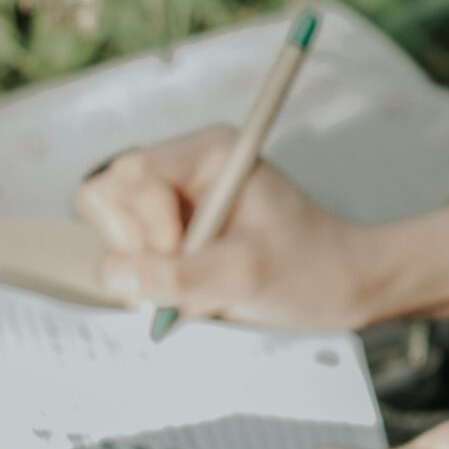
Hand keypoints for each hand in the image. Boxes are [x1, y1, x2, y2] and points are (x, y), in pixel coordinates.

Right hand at [74, 123, 378, 330]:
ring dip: (143, 268)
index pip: (135, 171)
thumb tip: (120, 277)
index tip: (181, 251)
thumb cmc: (310, 268)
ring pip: (112, 230)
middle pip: (107, 195)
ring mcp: (172, 206)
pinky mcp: (170, 238)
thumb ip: (180, 275)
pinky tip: (196, 294)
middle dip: (136, 243)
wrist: (341, 287)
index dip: (145, 219)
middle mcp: (184, 172)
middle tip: (184, 272)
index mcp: (209, 154)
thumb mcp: (247, 274)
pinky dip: (150, 285)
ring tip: (195, 286)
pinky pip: (128, 259)